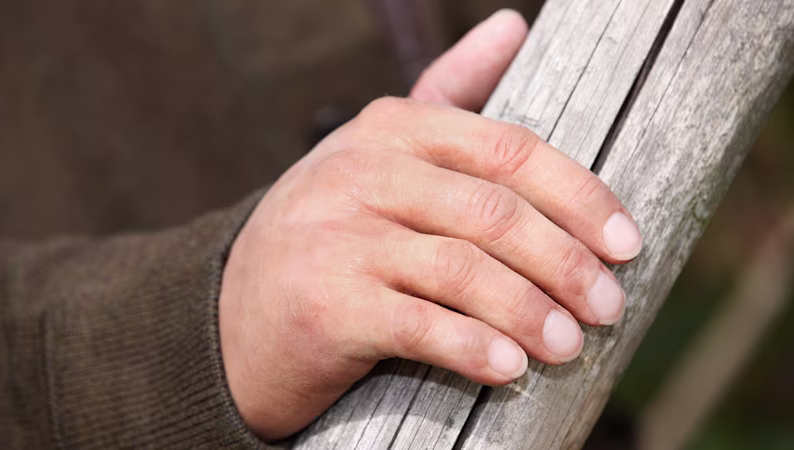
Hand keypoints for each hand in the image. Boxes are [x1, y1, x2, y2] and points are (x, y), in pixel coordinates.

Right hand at [219, 9, 641, 440]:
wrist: (236, 312)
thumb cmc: (332, 234)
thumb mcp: (379, 155)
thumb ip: (447, 95)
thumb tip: (512, 24)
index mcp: (388, 130)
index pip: (506, 149)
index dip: (579, 196)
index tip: (626, 242)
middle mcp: (361, 173)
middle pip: (493, 213)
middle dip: (566, 263)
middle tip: (608, 306)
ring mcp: (338, 237)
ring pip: (463, 269)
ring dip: (530, 311)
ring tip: (569, 344)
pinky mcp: (324, 305)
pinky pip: (419, 324)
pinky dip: (473, 347)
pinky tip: (508, 369)